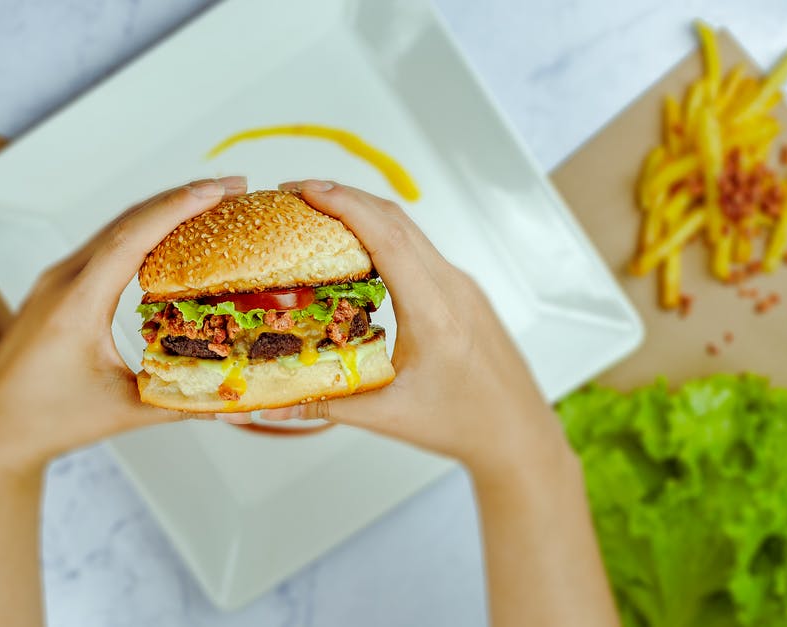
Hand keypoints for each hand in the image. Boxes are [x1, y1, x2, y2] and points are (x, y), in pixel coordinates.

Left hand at [0, 177, 247, 474]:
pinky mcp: (55, 288)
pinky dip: (140, 231)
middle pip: (127, 221)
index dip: (176, 209)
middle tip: (230, 187)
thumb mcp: (123, 411)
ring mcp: (55, 281)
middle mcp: (62, 282)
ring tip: (209, 203)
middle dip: (181, 198)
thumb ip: (181, 401)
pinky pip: (102, 246)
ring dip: (161, 211)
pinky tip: (168, 236)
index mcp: (76, 306)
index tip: (216, 189)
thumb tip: (234, 397)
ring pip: (114, 229)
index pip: (131, 239)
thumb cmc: (47, 421)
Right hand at [266, 180, 570, 473]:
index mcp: (435, 313)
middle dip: (345, 198)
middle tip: (296, 194)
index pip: (388, 239)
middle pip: (396, 221)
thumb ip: (325, 404)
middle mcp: (452, 289)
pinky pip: (421, 250)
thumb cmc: (462, 424)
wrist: (517, 433)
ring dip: (365, 213)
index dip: (346, 206)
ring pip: (410, 231)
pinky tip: (357, 248)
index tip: (307, 190)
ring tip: (318, 213)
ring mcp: (462, 286)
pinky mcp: (464, 292)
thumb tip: (268, 405)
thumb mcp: (387, 417)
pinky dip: (385, 236)